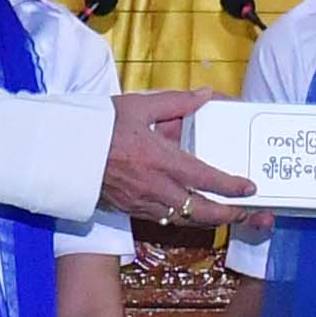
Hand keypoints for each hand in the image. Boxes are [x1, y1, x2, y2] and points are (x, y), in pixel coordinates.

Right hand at [96, 91, 255, 231]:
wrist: (65, 152)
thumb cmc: (101, 126)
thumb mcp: (138, 106)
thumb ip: (175, 102)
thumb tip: (205, 96)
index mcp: (159, 159)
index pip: (204, 178)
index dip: (231, 186)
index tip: (249, 188)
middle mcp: (155, 186)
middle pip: (200, 211)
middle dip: (228, 215)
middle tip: (246, 212)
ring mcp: (143, 202)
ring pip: (185, 220)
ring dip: (209, 220)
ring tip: (227, 215)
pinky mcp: (131, 210)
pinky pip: (165, 220)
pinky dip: (185, 219)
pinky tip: (193, 213)